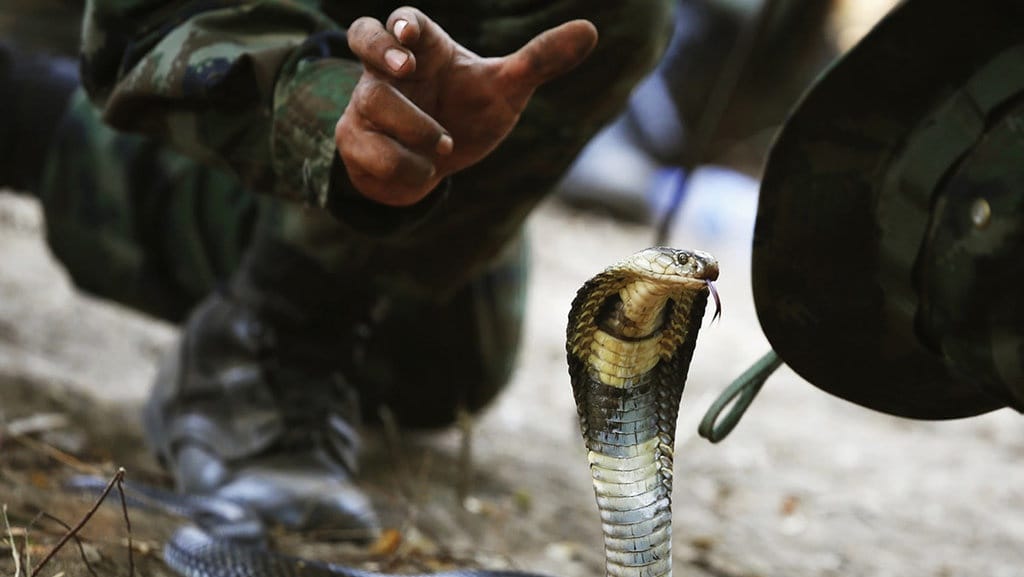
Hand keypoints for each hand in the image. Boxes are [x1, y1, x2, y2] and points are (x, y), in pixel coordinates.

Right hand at [335, 7, 597, 206]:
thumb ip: (540, 61)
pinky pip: (367, 150)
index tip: (411, 35)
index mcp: (426, 50)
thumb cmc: (466, 114)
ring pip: (373, 103)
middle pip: (363, 35)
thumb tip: (589, 29)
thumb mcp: (506, 90)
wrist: (432, 166)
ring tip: (443, 147)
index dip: (403, 25)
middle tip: (403, 67)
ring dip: (413, 128)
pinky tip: (426, 170)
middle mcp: (389, 71)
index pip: (406, 22)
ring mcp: (366, 104)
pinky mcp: (356, 141)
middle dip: (378, 48)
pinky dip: (401, 164)